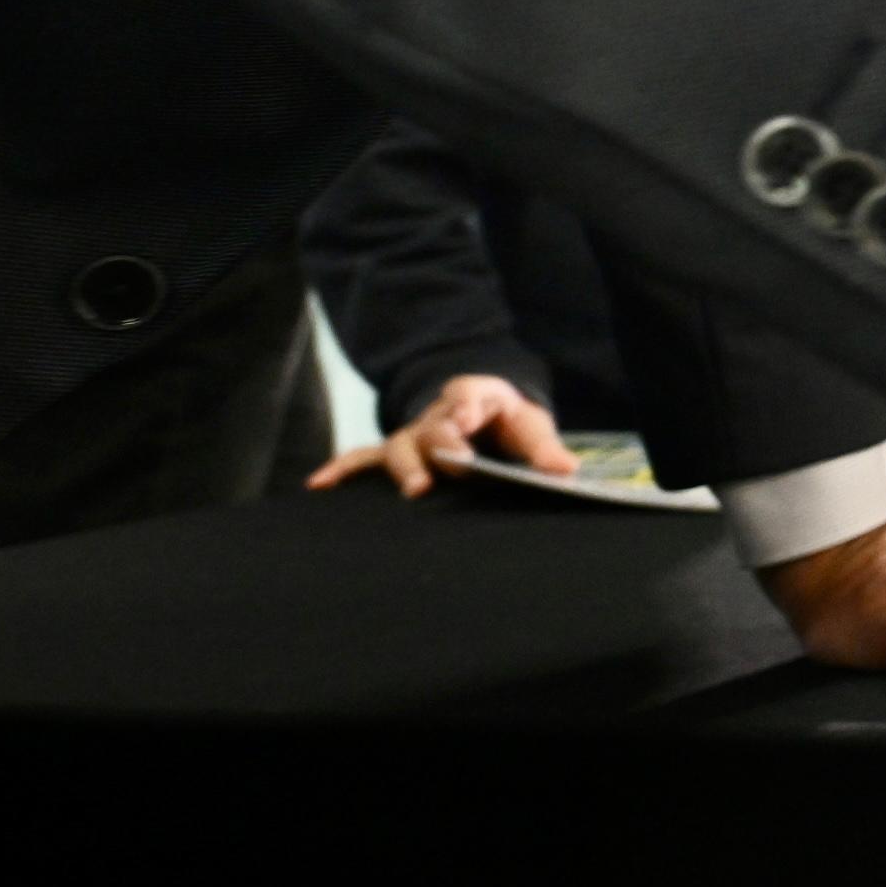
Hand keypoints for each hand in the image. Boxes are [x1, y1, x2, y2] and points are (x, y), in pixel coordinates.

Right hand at [306, 372, 572, 497]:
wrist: (482, 411)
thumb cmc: (508, 421)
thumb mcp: (531, 426)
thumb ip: (544, 447)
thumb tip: (567, 471)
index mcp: (475, 398)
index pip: (467, 398)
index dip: (464, 411)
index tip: (465, 427)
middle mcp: (438, 416)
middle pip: (432, 428)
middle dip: (437, 446)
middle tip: (446, 467)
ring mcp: (413, 435)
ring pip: (400, 446)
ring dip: (404, 467)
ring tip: (414, 489)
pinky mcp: (397, 454)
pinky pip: (362, 459)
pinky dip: (341, 469)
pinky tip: (318, 485)